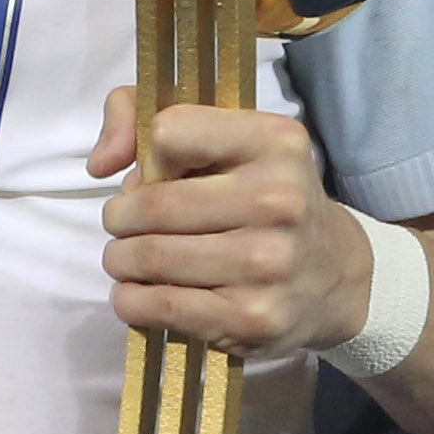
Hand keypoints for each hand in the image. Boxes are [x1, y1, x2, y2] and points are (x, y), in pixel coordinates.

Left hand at [89, 92, 368, 356]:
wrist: (332, 275)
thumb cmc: (263, 196)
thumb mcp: (227, 138)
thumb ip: (141, 115)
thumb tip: (101, 162)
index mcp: (274, 142)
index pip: (168, 132)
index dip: (148, 157)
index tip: (157, 175)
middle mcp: (277, 200)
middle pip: (151, 205)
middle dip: (119, 217)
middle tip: (124, 225)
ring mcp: (266, 264)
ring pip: (148, 257)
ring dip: (120, 259)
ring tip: (129, 258)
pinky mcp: (250, 317)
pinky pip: (159, 306)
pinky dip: (131, 299)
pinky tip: (138, 292)